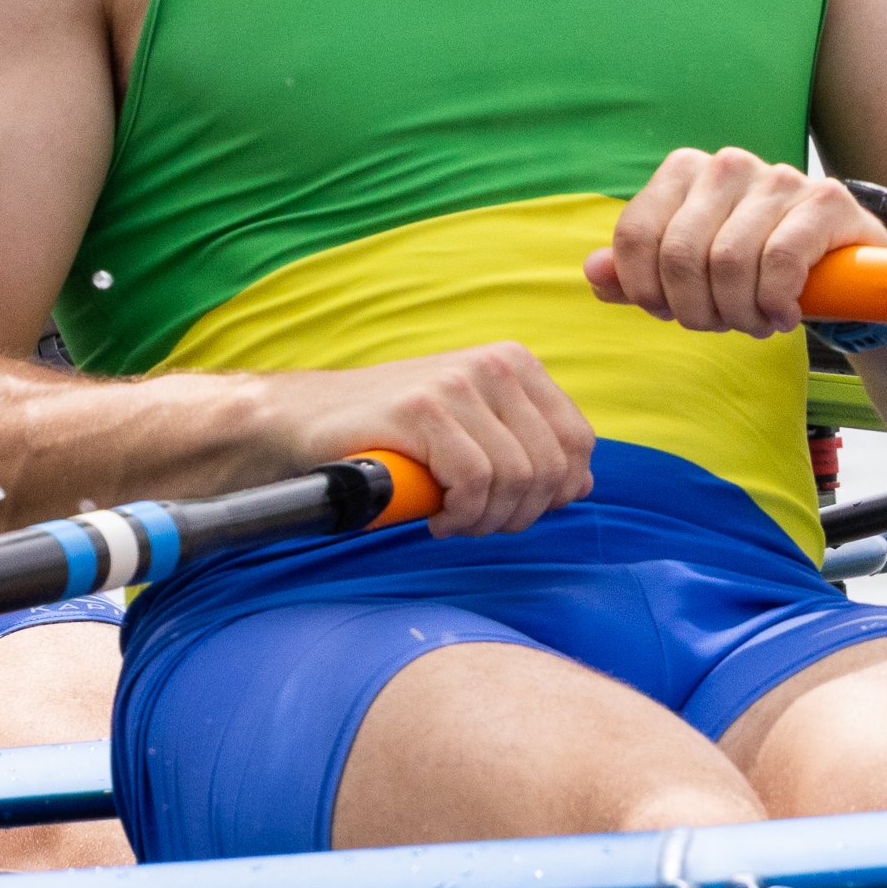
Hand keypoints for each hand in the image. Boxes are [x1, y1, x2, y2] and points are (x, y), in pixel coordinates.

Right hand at [259, 343, 593, 536]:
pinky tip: (436, 516)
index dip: (554, 493)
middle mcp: (493, 364)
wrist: (304, 421)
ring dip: (486, 520)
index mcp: (514, 363)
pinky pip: (474, 481)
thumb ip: (528, 452)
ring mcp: (457, 382)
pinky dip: (461, 515)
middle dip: (518, 514)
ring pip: (516, 477)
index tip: (507, 509)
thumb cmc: (391, 436)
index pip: (577, 443)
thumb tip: (582, 485)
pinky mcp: (422, 408)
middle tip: (473, 523)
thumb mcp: (473, 434)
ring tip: (453, 520)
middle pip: (551, 467)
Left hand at [582, 148, 886, 339]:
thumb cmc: (755, 264)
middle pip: (680, 255)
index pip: (636, 235)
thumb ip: (638, 272)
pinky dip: (773, 302)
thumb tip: (593, 274)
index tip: (669, 314)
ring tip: (753, 324)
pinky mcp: (824, 199)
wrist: (844, 262)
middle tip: (718, 326)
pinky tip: (782, 316)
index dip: (645, 290)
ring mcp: (777, 177)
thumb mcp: (691, 270)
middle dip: (694, 309)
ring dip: (737, 312)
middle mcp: (727, 164)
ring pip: (728, 261)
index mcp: (684, 171)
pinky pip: (779, 260)